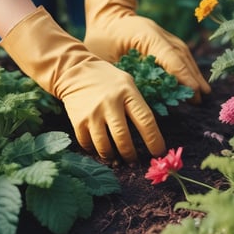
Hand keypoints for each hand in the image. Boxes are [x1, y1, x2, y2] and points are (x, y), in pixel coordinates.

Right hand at [0, 7, 165, 162]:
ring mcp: (92, 113)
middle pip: (123, 138)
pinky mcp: (78, 121)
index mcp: (127, 92)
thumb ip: (137, 104)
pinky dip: (95, 151)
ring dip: (112, 157)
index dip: (154, 140)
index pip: (145, 120)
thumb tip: (150, 134)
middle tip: (135, 161)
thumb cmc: (107, 80)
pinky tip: (100, 150)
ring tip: (118, 159)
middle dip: (130, 154)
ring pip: (104, 146)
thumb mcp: (127, 83)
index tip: (158, 153)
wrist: (74, 72)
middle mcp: (109, 103)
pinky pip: (88, 144)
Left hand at [84, 0, 210, 102]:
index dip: (182, 75)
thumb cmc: (100, 37)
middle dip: (192, 76)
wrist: (105, 15)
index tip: (193, 91)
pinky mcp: (162, 39)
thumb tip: (137, 97)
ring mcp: (162, 34)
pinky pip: (179, 53)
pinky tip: (192, 79)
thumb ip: (120, 74)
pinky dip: (186, 67)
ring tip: (202, 91)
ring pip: (183, 53)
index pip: (170, 56)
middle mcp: (158, 32)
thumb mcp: (103, 56)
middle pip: (181, 55)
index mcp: (145, 34)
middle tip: (201, 97)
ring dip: (193, 72)